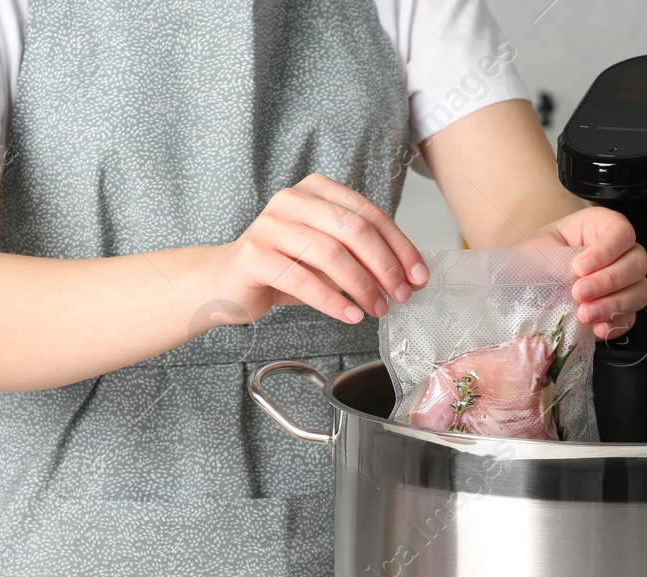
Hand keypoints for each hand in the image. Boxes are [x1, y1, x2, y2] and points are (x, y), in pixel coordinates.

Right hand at [210, 173, 427, 325]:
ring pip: (331, 253)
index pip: (370, 214)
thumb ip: (363, 256)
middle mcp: (292, 199)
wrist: (228, 281)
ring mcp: (270, 224)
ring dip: (362, 287)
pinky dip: (333, 302)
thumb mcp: (329, 255)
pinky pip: (302, 280)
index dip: (400, 246)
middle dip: (385, 266)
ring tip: (377, 309)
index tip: (418, 276)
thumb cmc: (284, 267)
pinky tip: (351, 316)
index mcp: (317, 190)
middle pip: (353, 230)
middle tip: (401, 295)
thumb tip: (409, 276)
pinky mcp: (254, 254)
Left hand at [518, 206, 646, 339]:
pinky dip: (616, 325)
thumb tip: (578, 276)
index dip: (607, 250)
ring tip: (585, 314)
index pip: (621, 232)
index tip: (581, 267)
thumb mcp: (539, 251)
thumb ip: (561, 260)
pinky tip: (596, 328)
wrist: (519, 289)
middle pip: (637, 262)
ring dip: (615, 305)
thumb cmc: (530, 260)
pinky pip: (630, 318)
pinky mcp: (617, 310)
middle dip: (609, 281)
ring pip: (640, 291)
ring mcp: (621, 283)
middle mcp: (616, 253)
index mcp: (598, 227)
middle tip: (579, 293)